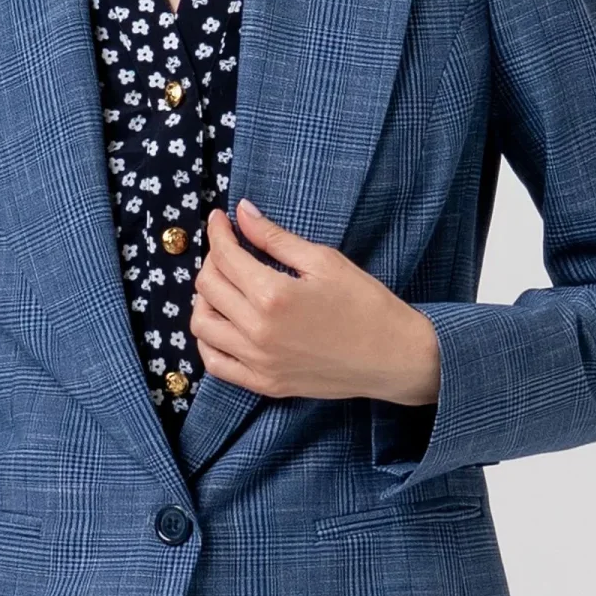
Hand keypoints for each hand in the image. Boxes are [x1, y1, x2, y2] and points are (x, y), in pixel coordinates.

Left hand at [189, 199, 440, 404]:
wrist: (393, 357)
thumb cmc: (365, 303)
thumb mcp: (323, 260)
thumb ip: (275, 237)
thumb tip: (242, 212)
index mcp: (273, 295)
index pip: (225, 256)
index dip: (218, 231)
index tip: (220, 218)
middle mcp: (257, 331)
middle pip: (207, 287)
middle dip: (213, 259)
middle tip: (230, 247)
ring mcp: (258, 362)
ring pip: (202, 325)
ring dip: (206, 298)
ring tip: (226, 284)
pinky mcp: (264, 384)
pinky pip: (216, 364)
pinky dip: (209, 340)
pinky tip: (224, 322)